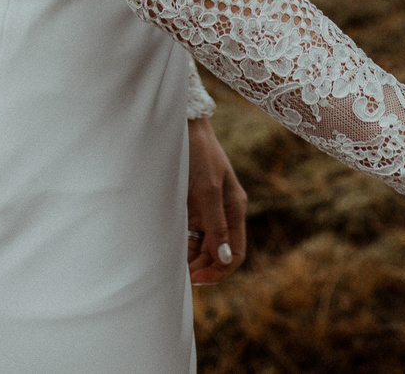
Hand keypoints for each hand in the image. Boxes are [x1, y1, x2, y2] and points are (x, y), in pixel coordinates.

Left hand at [185, 116, 248, 283]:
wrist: (181, 128)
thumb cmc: (197, 154)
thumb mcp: (208, 189)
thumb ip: (216, 224)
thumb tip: (224, 258)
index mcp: (234, 209)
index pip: (235, 254)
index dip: (220, 271)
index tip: (198, 278)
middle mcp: (222, 214)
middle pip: (218, 255)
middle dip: (203, 269)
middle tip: (180, 277)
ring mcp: (205, 211)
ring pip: (202, 248)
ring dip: (191, 261)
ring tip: (172, 269)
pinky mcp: (189, 208)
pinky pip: (189, 236)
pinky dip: (181, 248)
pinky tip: (169, 254)